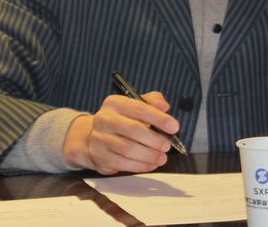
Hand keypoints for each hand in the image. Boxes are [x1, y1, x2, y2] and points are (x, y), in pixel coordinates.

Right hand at [62, 91, 180, 174]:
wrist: (93, 137)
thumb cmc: (121, 120)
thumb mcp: (134, 105)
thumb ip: (151, 102)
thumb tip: (164, 106)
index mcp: (114, 103)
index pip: (139, 108)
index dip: (159, 118)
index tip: (174, 126)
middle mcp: (104, 119)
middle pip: (133, 130)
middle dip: (154, 140)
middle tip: (167, 146)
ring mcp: (99, 138)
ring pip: (128, 149)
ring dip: (149, 155)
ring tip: (162, 157)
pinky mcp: (99, 157)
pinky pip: (122, 164)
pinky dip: (140, 166)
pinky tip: (151, 164)